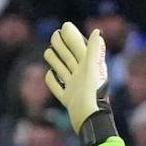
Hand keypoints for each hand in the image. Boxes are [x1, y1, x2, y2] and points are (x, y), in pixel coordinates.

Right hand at [45, 22, 118, 145]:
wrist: (88, 120)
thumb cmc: (91, 94)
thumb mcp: (91, 68)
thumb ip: (93, 50)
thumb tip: (97, 31)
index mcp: (89, 69)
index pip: (79, 49)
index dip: (72, 37)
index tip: (64, 26)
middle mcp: (82, 78)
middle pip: (70, 58)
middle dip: (62, 46)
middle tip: (54, 35)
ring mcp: (75, 89)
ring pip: (63, 71)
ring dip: (56, 61)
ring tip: (48, 52)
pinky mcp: (68, 100)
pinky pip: (58, 89)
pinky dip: (53, 81)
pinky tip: (49, 74)